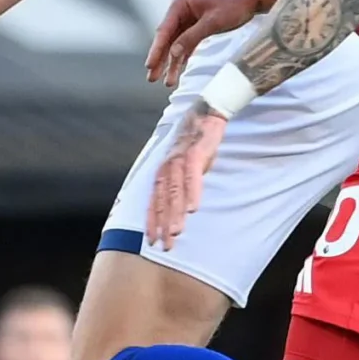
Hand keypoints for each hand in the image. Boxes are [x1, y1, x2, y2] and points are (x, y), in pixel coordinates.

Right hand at [145, 0, 278, 86]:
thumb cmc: (235, 3)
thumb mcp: (213, 22)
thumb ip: (191, 37)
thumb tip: (173, 53)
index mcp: (180, 4)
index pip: (164, 30)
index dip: (156, 50)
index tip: (149, 66)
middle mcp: (181, 10)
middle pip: (167, 38)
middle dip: (161, 59)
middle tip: (152, 78)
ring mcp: (189, 17)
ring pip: (177, 43)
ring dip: (173, 61)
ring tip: (167, 81)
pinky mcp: (198, 23)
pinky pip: (187, 42)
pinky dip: (183, 56)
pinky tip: (178, 70)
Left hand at [146, 105, 228, 248]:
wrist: (207, 113)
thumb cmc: (196, 143)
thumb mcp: (186, 165)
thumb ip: (180, 185)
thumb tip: (181, 208)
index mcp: (163, 171)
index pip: (154, 201)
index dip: (151, 222)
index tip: (151, 242)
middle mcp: (167, 166)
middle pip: (162, 199)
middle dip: (161, 224)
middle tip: (164, 246)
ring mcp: (180, 158)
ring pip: (175, 190)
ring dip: (175, 213)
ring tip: (176, 233)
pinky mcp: (196, 151)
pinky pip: (193, 175)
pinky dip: (192, 192)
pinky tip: (194, 209)